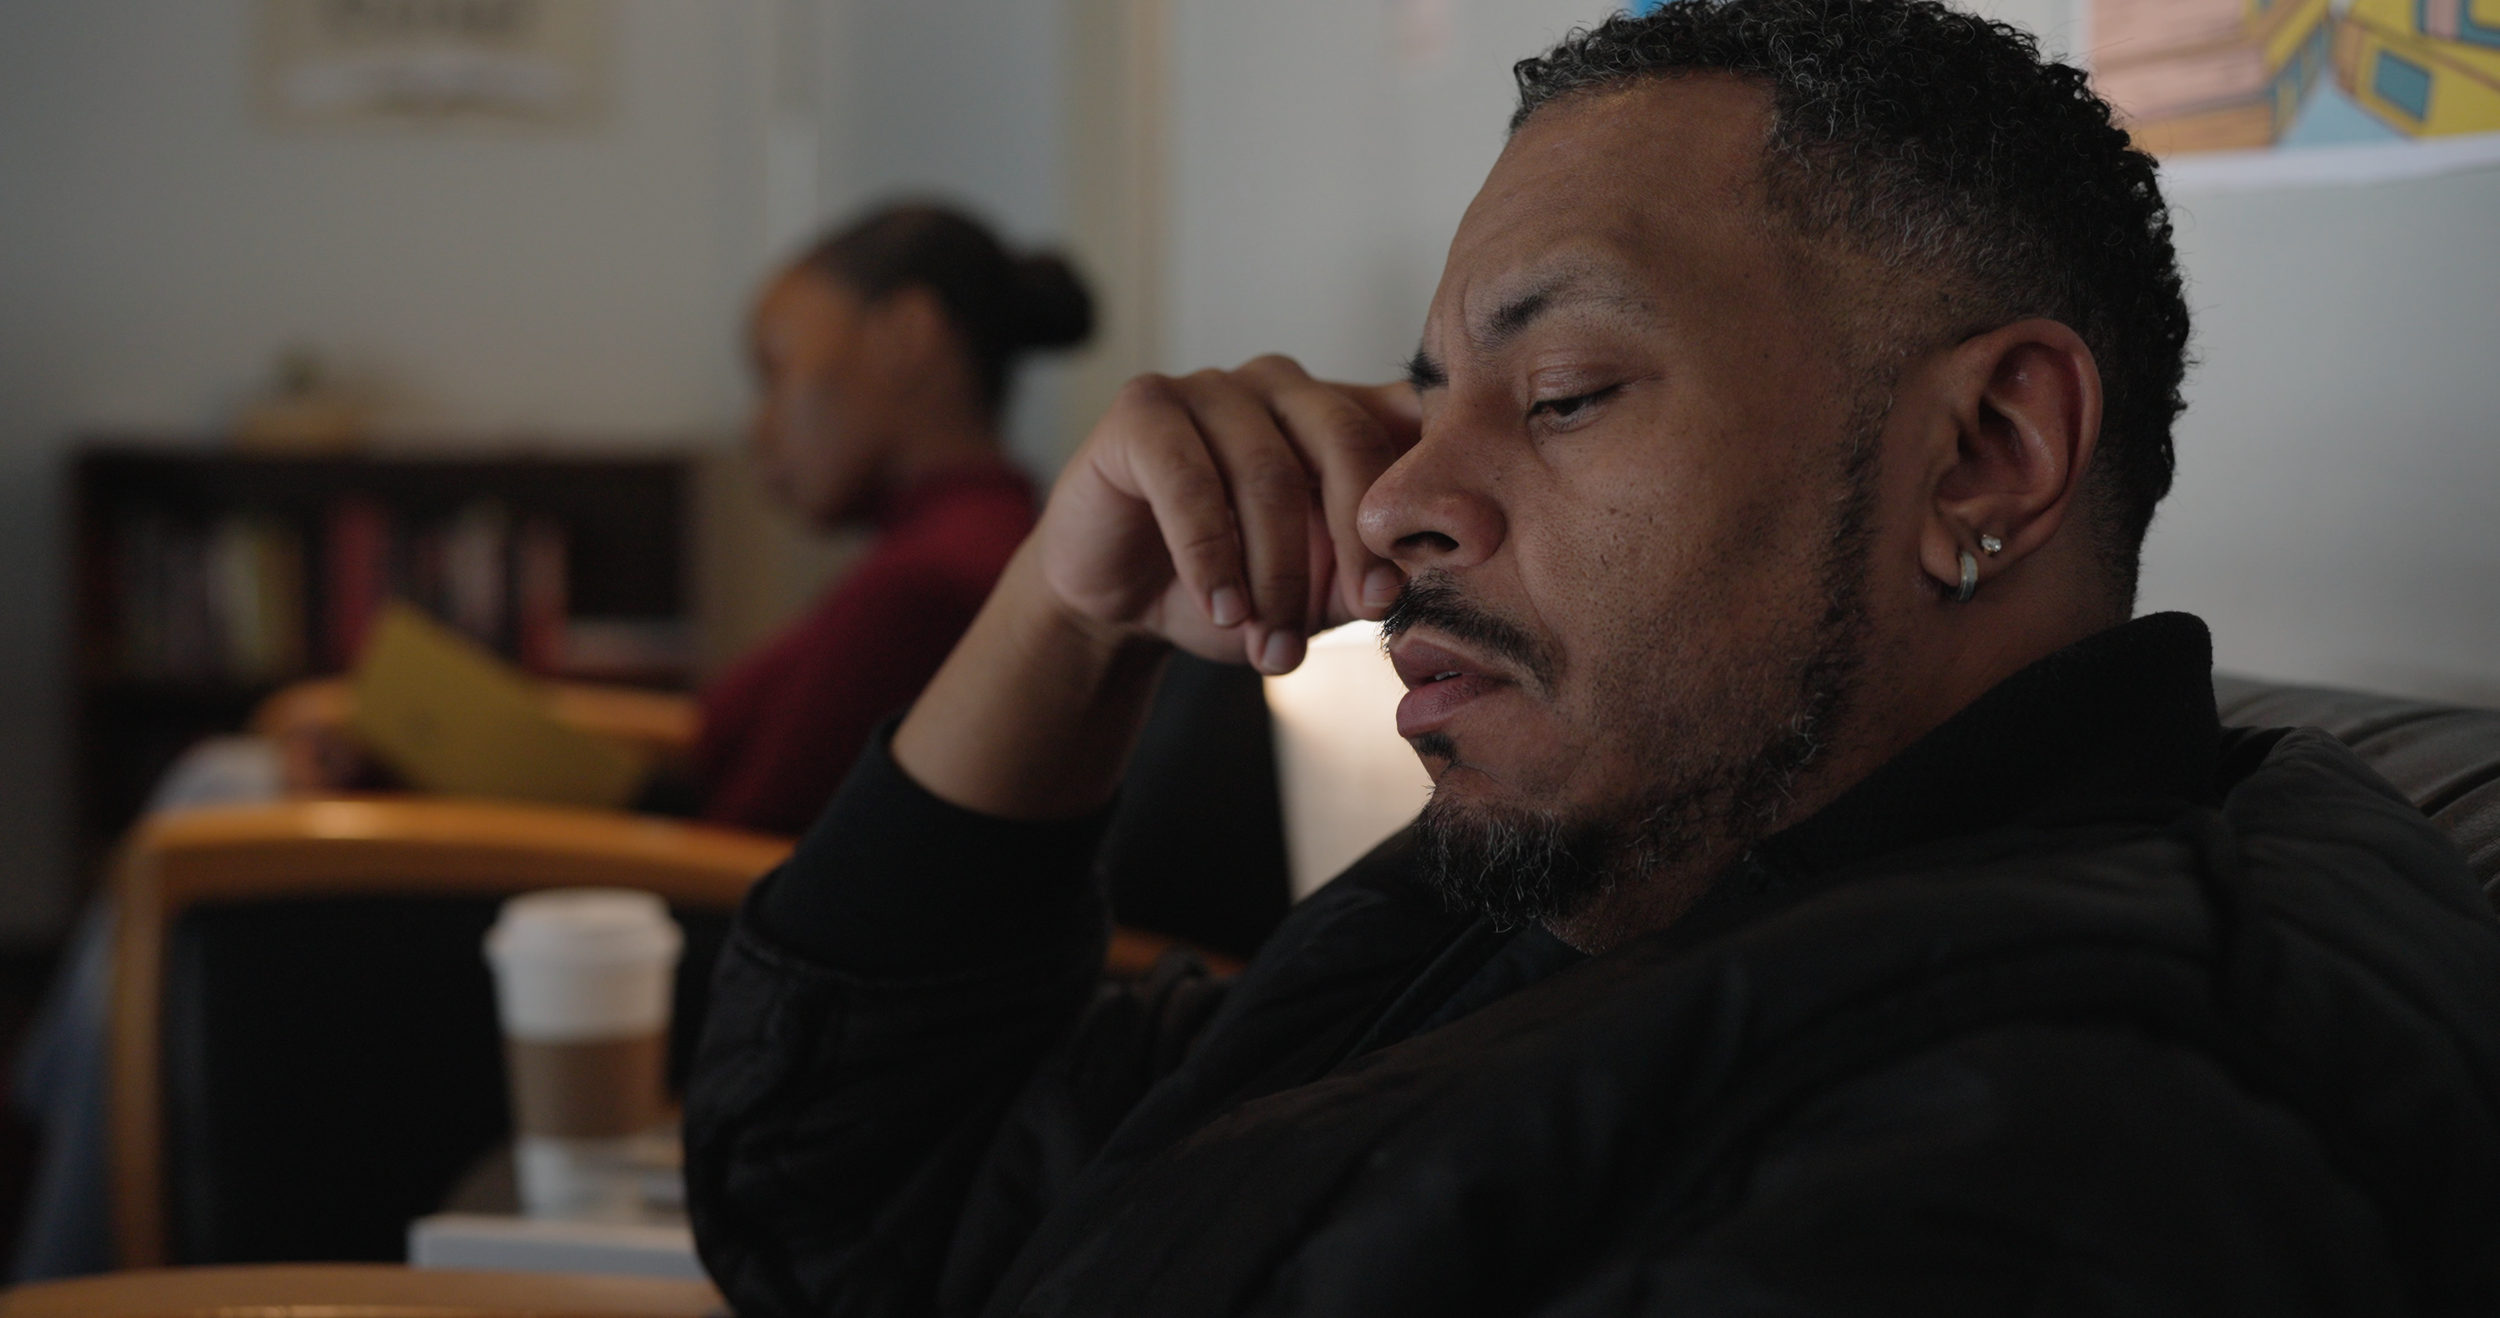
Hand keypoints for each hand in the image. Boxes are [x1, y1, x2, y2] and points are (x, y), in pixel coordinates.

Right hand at [1033, 356, 1417, 673]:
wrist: (1121, 604)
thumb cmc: (1229, 589)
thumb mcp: (1317, 595)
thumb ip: (1369, 576)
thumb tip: (1412, 575)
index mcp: (1338, 412)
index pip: (1403, 423)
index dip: (1425, 493)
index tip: (1422, 576)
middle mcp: (1281, 385)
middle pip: (1346, 438)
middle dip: (1359, 538)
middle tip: (1368, 611)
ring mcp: (1211, 386)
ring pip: (1267, 472)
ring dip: (1275, 575)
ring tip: (1273, 648)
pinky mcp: (1143, 407)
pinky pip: (1188, 480)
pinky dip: (1209, 556)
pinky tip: (1222, 609)